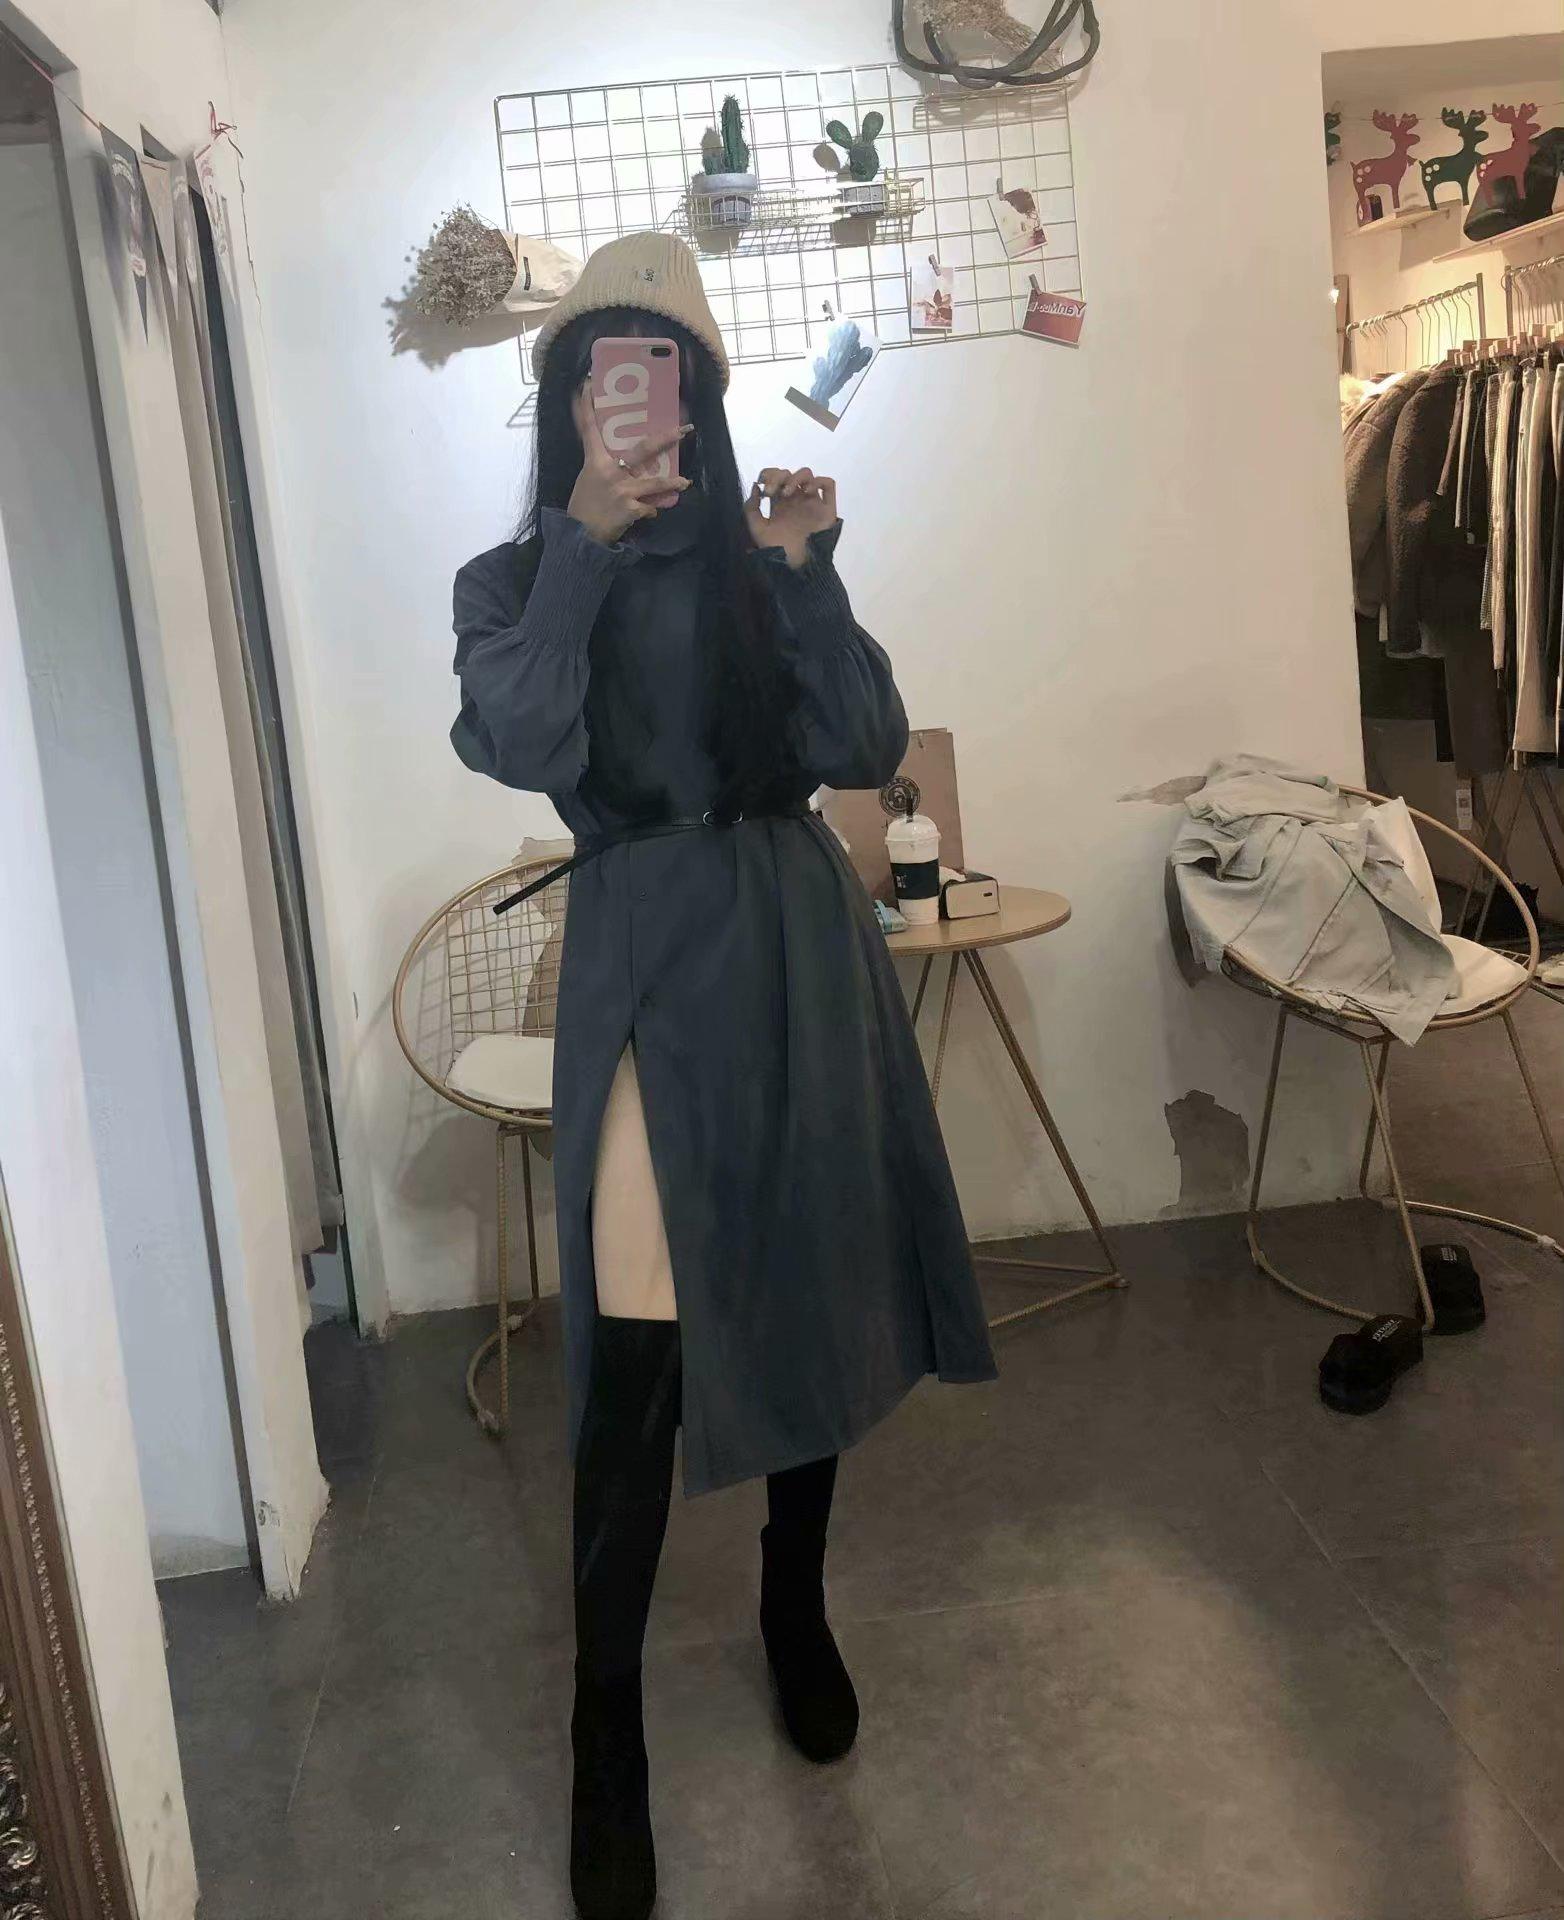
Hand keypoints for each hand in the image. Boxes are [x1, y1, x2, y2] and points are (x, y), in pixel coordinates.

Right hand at [567, 388, 690, 545]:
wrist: (579, 537)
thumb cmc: (583, 507)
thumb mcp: (587, 480)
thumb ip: (602, 467)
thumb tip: (620, 461)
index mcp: (595, 462)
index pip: (589, 430)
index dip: (586, 407)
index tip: (588, 385)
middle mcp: (611, 472)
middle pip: (643, 449)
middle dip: (666, 438)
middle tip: (684, 430)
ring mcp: (623, 490)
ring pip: (656, 483)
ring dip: (673, 482)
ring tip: (686, 482)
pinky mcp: (631, 509)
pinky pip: (649, 507)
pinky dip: (649, 511)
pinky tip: (646, 514)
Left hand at [745, 467, 837, 568]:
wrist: (797, 567)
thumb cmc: (777, 551)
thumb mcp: (757, 530)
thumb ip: (751, 509)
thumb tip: (755, 487)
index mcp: (779, 503)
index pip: (774, 477)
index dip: (768, 474)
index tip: (762, 487)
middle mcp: (795, 500)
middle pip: (788, 473)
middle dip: (777, 478)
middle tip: (770, 492)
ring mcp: (812, 502)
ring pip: (807, 474)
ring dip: (794, 478)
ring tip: (786, 493)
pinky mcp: (827, 508)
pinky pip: (828, 484)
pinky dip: (818, 481)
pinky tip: (807, 491)